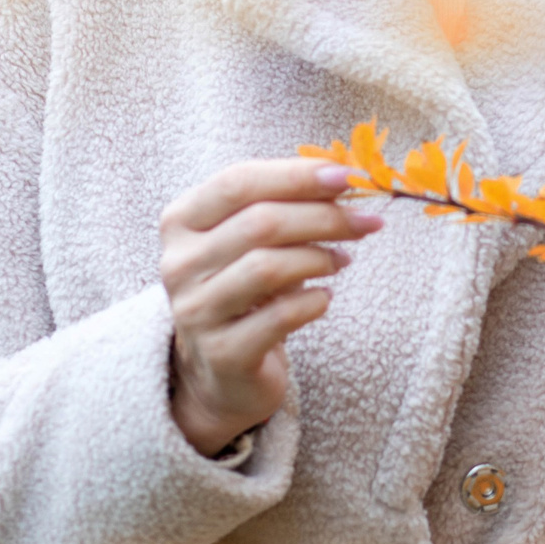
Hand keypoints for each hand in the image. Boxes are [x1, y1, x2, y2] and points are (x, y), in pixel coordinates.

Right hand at [160, 158, 381, 456]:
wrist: (222, 369)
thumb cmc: (246, 288)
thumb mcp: (254, 239)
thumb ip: (286, 203)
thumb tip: (344, 174)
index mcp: (182, 221)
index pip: (238, 182)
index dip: (296, 175)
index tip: (347, 176)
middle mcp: (179, 264)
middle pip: (259, 223)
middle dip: (323, 216)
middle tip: (365, 221)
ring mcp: (195, 311)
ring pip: (268, 267)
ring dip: (320, 257)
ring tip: (343, 259)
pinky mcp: (221, 353)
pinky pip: (279, 317)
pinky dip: (313, 301)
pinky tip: (325, 297)